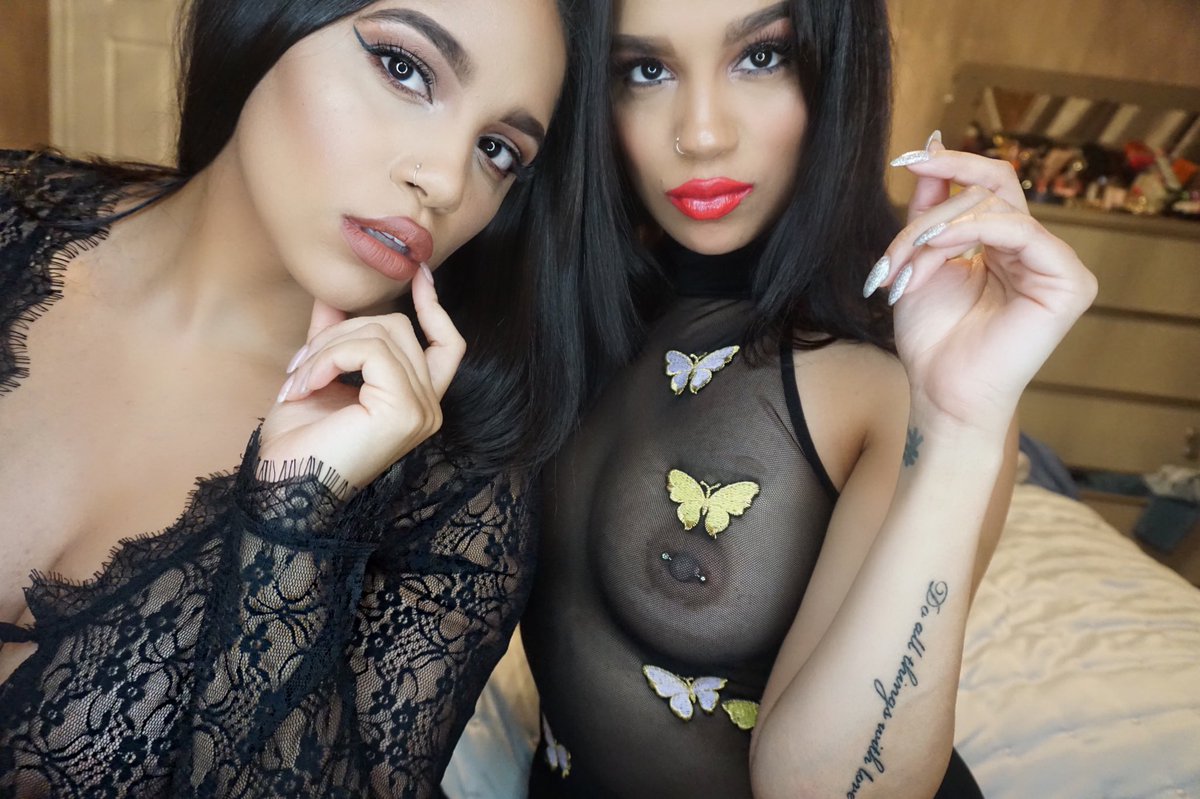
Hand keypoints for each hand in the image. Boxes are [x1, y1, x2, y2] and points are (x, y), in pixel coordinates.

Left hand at [259, 267, 464, 489]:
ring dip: (327, 348)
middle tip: (300, 366)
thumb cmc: (301, 442)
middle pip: (400, 328)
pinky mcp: (405, 410)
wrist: (283, 487)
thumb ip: (334, 336)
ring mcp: (422, 409)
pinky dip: (329, 358)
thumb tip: (332, 294)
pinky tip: (306, 385)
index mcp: (418, 401)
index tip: (419, 273)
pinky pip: (370, 351)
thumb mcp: (320, 374)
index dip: (434, 307)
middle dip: (341, 333)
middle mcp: (430, 407)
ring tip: (297, 380)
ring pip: (383, 333)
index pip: (447, 344)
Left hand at [867, 134, 1097, 431]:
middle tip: (900, 245)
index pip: (989, 184)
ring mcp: (1056, 264)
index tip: (910, 156)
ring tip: (909, 263)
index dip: (953, 163)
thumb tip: (931, 148)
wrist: (941, 390)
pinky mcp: (1069, 283)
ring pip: (996, 208)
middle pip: (990, 190)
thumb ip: (929, 207)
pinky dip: (972, 233)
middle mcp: (1035, 248)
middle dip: (932, 213)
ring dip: (940, 230)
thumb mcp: (920, 259)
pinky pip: (1021, 231)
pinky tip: (939, 251)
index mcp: (1005, 242)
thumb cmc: (932, 337)